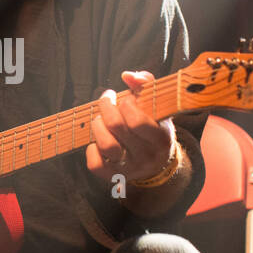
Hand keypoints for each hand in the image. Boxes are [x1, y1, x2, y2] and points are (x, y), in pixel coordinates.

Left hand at [85, 70, 175, 185]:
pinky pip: (95, 165)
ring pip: (105, 145)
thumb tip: (127, 75)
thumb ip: (146, 85)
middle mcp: (147, 156)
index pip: (137, 121)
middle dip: (106, 107)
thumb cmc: (155, 127)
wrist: (158, 164)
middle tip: (107, 99)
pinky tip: (97, 141)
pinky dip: (91, 150)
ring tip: (100, 119)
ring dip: (97, 126)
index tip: (126, 98)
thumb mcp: (158, 107)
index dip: (126, 105)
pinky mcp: (114, 176)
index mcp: (161, 139)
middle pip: (117, 127)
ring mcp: (130, 168)